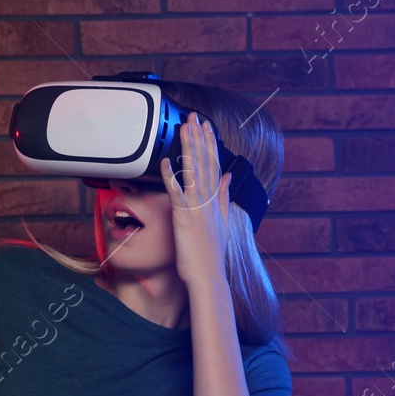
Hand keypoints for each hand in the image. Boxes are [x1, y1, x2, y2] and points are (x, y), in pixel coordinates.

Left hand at [163, 113, 232, 288]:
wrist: (208, 278)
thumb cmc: (211, 255)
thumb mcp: (223, 222)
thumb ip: (224, 197)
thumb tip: (229, 176)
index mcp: (216, 201)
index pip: (214, 166)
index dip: (210, 145)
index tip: (207, 127)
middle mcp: (208, 202)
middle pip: (204, 164)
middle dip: (199, 139)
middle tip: (194, 118)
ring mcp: (197, 209)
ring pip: (193, 173)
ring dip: (188, 149)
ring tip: (184, 129)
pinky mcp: (184, 219)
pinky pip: (176, 194)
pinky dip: (171, 177)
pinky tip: (165, 163)